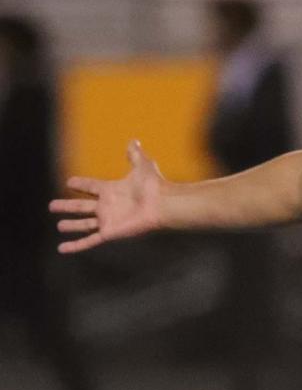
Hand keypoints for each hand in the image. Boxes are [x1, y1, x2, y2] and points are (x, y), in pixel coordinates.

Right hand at [49, 140, 164, 252]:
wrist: (161, 204)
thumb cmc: (153, 185)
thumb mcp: (142, 165)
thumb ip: (135, 154)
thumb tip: (133, 140)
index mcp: (112, 189)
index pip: (91, 186)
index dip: (81, 184)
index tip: (70, 182)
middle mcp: (107, 205)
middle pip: (82, 206)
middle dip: (67, 206)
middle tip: (52, 205)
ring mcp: (107, 220)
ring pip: (84, 224)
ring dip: (71, 225)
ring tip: (59, 225)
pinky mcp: (109, 232)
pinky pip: (88, 240)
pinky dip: (75, 245)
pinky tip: (62, 248)